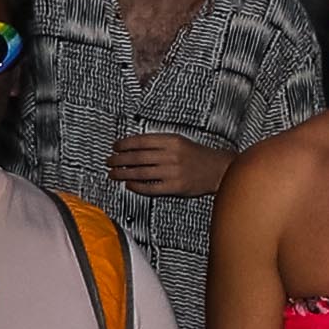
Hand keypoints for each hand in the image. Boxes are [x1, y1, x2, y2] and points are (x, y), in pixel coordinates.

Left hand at [110, 130, 236, 199]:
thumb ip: (159, 142)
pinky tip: (130, 185)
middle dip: (119, 160)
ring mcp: (173, 172)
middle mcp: (171, 155)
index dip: (124, 144)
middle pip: (137, 157)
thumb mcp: (179, 141)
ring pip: (141, 172)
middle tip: (110, 162)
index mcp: (171, 140)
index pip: (141, 141)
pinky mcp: (175, 186)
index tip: (115, 147)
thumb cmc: (198, 155)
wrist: (218, 169)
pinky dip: (137, 186)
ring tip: (115, 174)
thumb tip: (134, 147)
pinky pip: (151, 187)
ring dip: (124, 174)